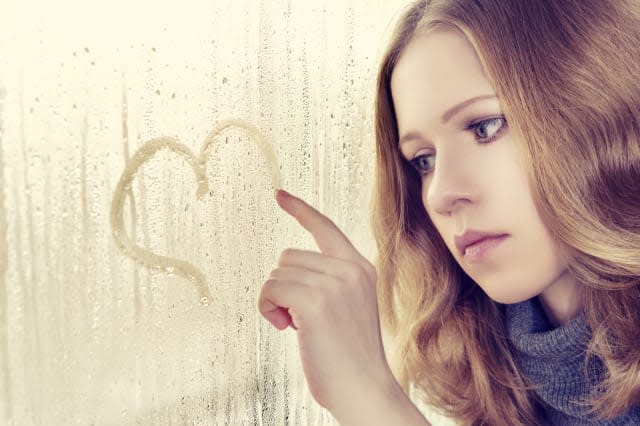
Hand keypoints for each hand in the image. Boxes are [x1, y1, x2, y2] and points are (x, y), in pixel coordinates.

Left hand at [258, 189, 395, 416]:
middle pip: (289, 256)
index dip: (300, 210)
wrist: (364, 389)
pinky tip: (285, 328)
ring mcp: (334, 283)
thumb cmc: (349, 356)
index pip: (325, 228)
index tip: (279, 195)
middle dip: (284, 286)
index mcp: (360, 268)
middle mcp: (350, 269)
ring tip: (294, 326)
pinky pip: (271, 289)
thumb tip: (286, 273)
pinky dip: (268, 308)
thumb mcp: (348, 308)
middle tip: (297, 318)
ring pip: (277, 273)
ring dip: (275, 299)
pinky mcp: (315, 301)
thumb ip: (329, 282)